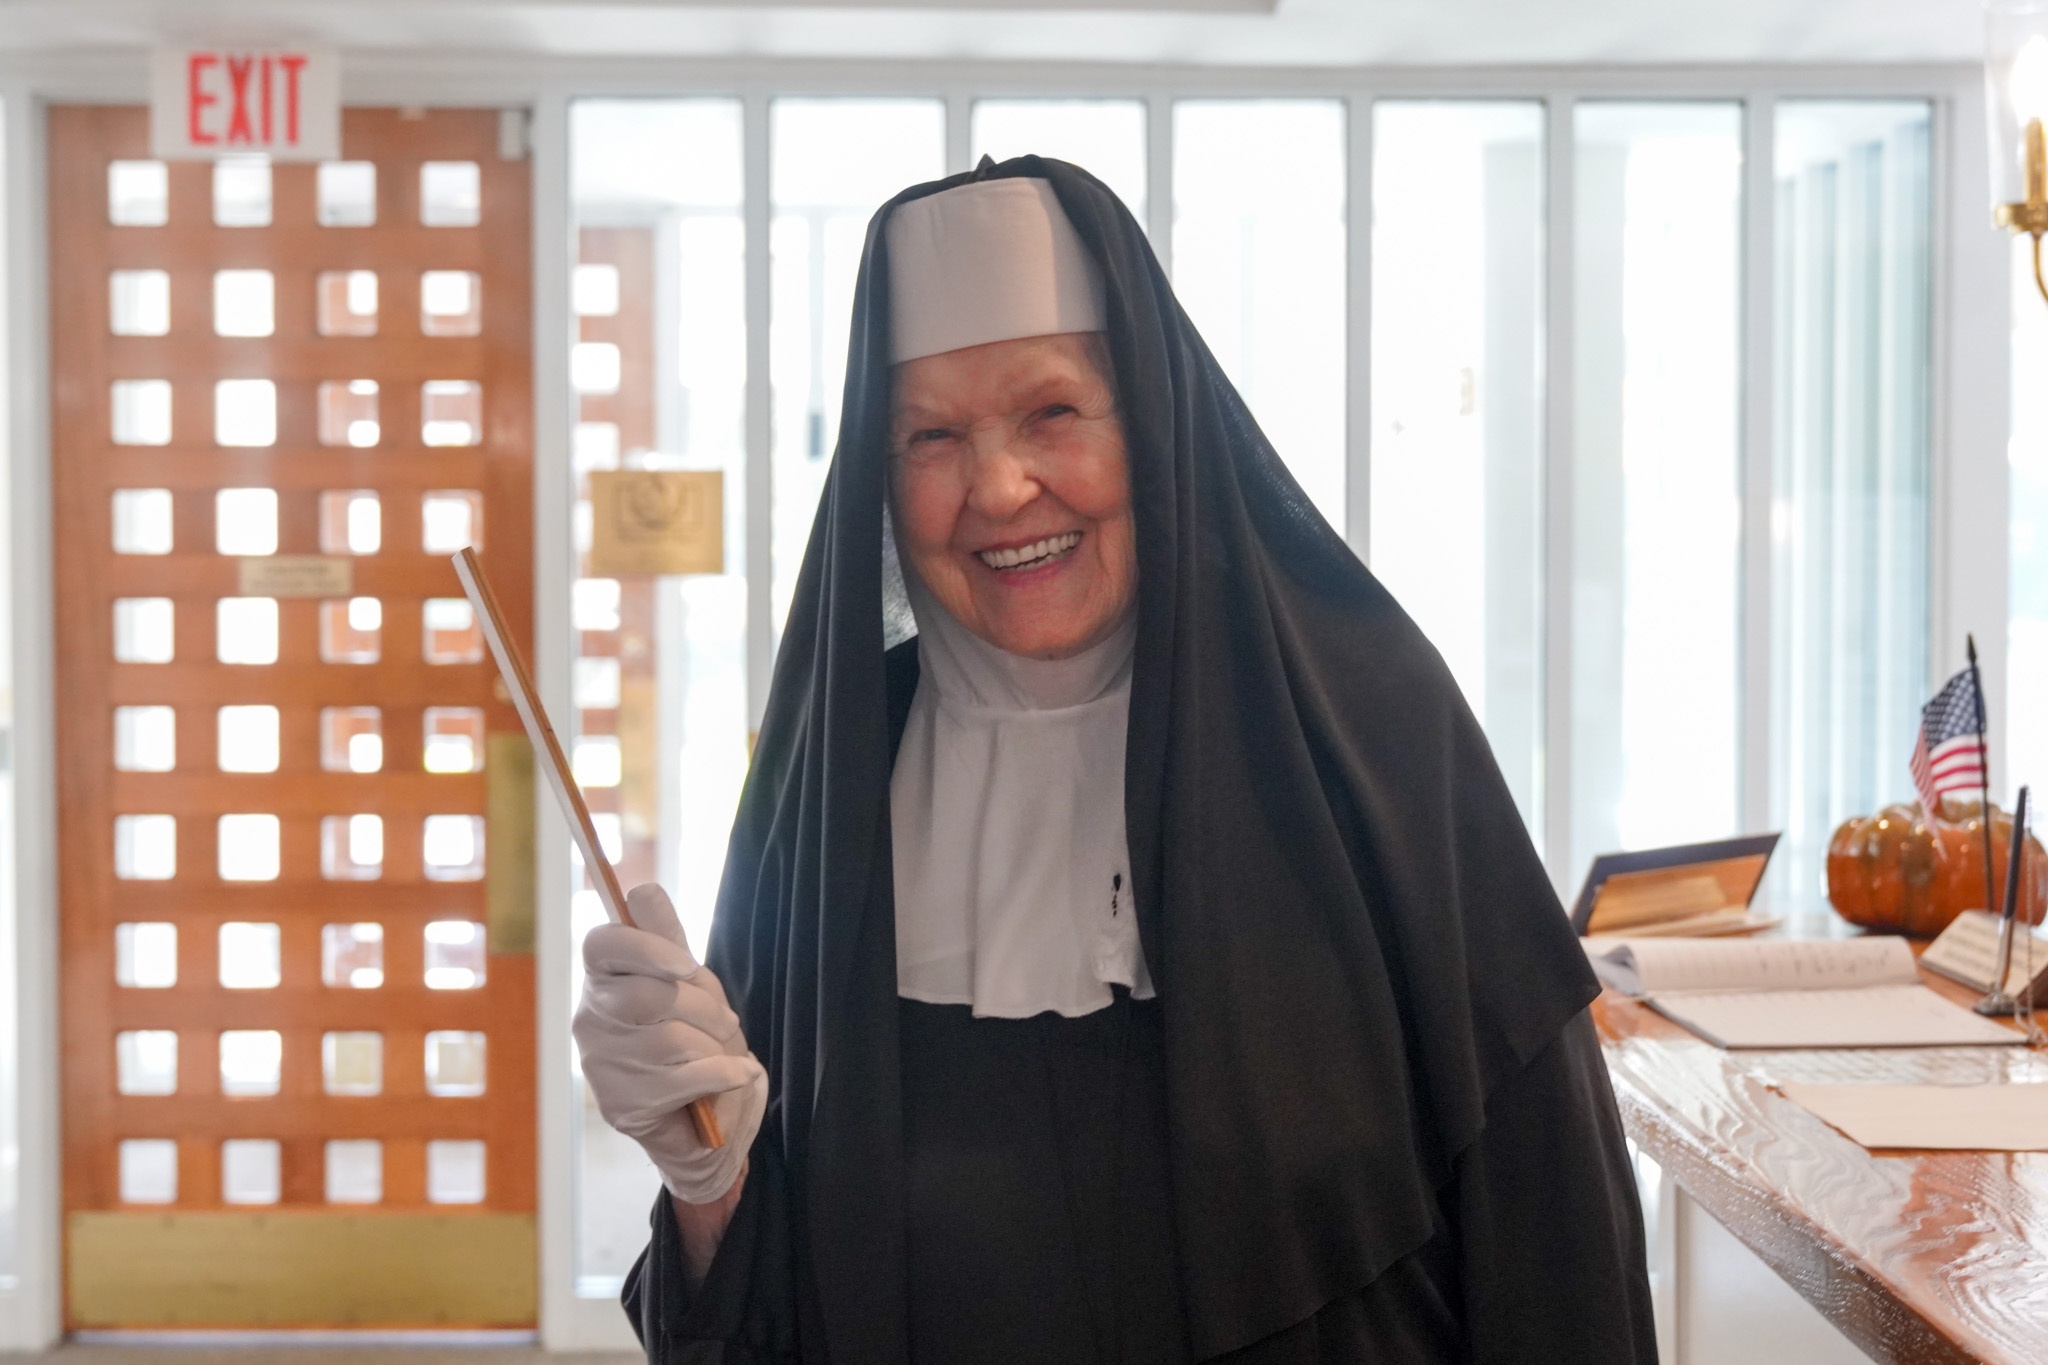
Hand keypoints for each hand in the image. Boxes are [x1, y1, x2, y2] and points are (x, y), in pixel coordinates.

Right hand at [573, 883, 766, 1203]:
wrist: (707, 1124)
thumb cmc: (694, 1039)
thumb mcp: (688, 983)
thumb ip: (666, 939)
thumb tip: (642, 890)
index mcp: (603, 979)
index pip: (602, 945)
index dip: (647, 948)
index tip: (687, 966)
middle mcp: (590, 1020)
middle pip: (649, 994)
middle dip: (704, 1007)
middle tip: (724, 1022)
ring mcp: (600, 1066)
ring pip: (670, 1038)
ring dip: (716, 1046)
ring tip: (722, 1054)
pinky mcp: (622, 1107)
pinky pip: (686, 1077)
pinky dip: (725, 1074)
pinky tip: (736, 1076)